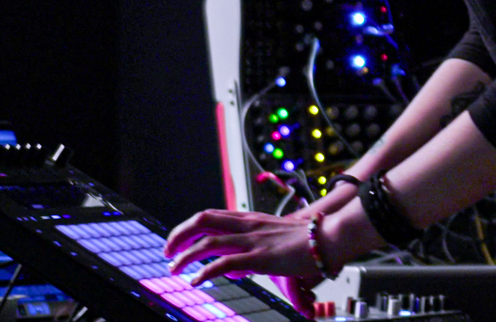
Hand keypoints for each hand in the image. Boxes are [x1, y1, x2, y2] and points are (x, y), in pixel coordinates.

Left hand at [162, 209, 322, 285]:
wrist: (328, 237)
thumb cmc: (305, 240)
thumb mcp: (272, 240)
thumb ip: (251, 251)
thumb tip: (235, 268)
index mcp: (248, 218)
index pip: (209, 215)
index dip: (187, 227)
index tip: (176, 241)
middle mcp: (246, 225)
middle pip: (201, 221)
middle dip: (178, 235)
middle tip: (167, 253)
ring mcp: (252, 240)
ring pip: (208, 242)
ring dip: (185, 256)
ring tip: (174, 269)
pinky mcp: (259, 257)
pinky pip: (225, 263)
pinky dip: (205, 272)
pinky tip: (196, 281)